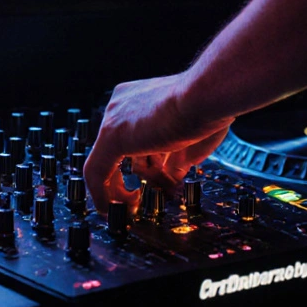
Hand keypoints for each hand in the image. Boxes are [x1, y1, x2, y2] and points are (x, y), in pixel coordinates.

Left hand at [84, 72, 233, 214]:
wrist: (207, 96)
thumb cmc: (209, 108)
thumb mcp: (193, 138)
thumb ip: (177, 156)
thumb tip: (171, 175)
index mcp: (141, 99)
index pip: (133, 137)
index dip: (144, 162)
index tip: (154, 178)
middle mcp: (122, 105)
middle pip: (119, 151)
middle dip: (130, 178)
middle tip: (137, 199)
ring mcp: (114, 119)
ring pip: (111, 164)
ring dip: (132, 188)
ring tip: (156, 195)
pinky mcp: (113, 136)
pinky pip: (96, 172)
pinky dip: (103, 195)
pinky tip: (114, 209)